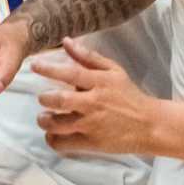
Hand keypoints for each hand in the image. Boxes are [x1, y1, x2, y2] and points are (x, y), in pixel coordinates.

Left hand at [35, 39, 161, 156]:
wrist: (149, 125)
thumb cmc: (128, 95)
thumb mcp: (114, 71)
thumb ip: (88, 57)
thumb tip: (66, 41)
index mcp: (100, 83)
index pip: (70, 74)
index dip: (49, 69)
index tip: (34, 65)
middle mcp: (95, 103)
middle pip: (60, 101)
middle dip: (45, 99)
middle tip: (43, 98)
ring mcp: (92, 125)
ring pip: (58, 124)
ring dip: (45, 120)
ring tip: (44, 117)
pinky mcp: (92, 143)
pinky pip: (64, 143)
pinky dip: (53, 139)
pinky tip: (53, 134)